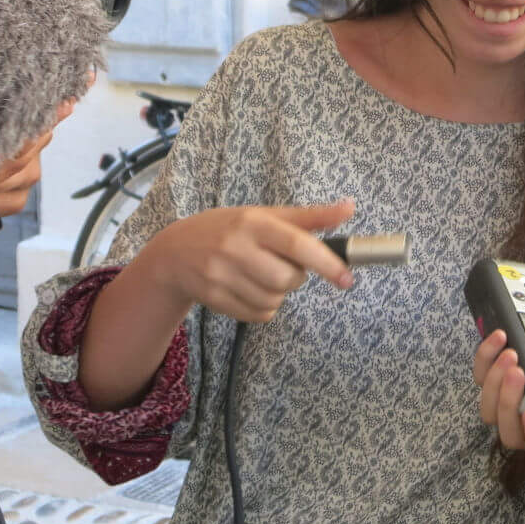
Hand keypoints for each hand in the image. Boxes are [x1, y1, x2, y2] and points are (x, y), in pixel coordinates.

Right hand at [0, 94, 72, 234]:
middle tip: (67, 95)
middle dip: (41, 125)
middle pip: (15, 160)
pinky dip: (9, 155)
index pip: (5, 147)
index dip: (37, 120)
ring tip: (53, 111)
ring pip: (7, 172)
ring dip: (29, 141)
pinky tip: (20, 134)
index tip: (61, 95)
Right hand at [143, 198, 355, 322]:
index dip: (326, 262)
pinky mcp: (214, 298)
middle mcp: (235, 247)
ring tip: (262, 275)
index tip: (347, 278)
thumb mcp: (264, 215)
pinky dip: (265, 308)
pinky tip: (250, 290)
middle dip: (295, 277)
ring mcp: (221, 275)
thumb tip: (350, 208)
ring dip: (279, 294)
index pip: (296, 243)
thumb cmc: (228, 229)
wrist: (174, 252)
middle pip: (286, 279)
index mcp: (252, 222)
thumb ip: (308, 216)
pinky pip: (258, 315)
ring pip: (273, 300)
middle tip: (283, 265)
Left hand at [474, 329, 524, 465]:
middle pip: (509, 432)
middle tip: (518, 370)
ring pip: (490, 411)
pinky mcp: (502, 390)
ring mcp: (516, 412)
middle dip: (509, 401)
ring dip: (493, 383)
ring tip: (508, 354)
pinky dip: (485, 360)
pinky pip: (483, 381)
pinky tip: (498, 339)